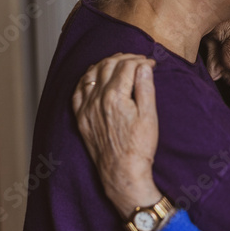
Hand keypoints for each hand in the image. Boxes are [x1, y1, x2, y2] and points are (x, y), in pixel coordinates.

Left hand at [72, 53, 162, 217]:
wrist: (122, 173)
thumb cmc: (139, 147)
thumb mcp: (149, 116)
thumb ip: (145, 87)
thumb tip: (144, 66)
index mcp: (115, 96)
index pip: (127, 66)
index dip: (141, 61)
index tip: (151, 63)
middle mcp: (96, 99)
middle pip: (108, 65)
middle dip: (124, 58)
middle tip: (137, 60)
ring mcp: (86, 108)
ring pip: (91, 74)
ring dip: (105, 64)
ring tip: (118, 63)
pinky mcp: (81, 118)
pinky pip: (78, 91)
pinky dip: (87, 79)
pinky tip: (94, 76)